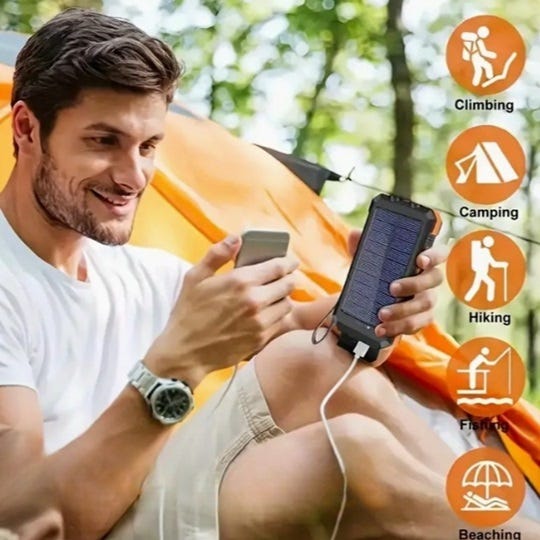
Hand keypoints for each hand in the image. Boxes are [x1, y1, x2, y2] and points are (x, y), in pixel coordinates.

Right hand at [145, 236, 297, 385]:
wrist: (184, 352)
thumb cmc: (188, 313)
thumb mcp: (195, 278)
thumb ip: (217, 254)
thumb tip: (236, 238)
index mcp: (240, 281)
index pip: (279, 267)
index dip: (288, 262)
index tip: (290, 261)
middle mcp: (255, 301)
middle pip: (288, 284)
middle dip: (287, 278)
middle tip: (281, 278)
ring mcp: (260, 322)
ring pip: (286, 304)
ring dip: (282, 298)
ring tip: (272, 297)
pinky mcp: (261, 339)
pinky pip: (280, 323)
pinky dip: (277, 316)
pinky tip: (266, 314)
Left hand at [347, 229, 445, 337]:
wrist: (366, 302)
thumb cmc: (375, 274)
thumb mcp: (366, 260)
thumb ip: (362, 245)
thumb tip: (356, 234)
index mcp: (420, 261)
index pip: (439, 253)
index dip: (434, 255)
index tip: (420, 259)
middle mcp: (428, 280)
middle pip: (434, 279)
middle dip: (414, 284)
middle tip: (391, 288)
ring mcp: (426, 301)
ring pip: (425, 305)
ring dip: (403, 310)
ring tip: (381, 314)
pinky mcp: (419, 320)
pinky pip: (415, 325)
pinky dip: (397, 328)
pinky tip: (381, 328)